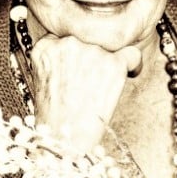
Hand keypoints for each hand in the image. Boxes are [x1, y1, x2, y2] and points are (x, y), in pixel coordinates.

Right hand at [30, 34, 140, 152]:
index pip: (65, 36)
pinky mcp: (113, 63)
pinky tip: (128, 74)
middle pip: (88, 37)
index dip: (74, 52)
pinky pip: (132, 53)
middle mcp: (67, 42)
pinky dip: (133, 65)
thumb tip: (81, 51)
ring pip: (109, 44)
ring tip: (104, 83)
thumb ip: (57, 57)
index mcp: (45, 45)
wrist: (64, 141)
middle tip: (91, 79)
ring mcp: (92, 50)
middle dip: (91, 55)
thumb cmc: (53, 116)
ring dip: (110, 60)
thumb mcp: (43, 78)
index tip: (77, 66)